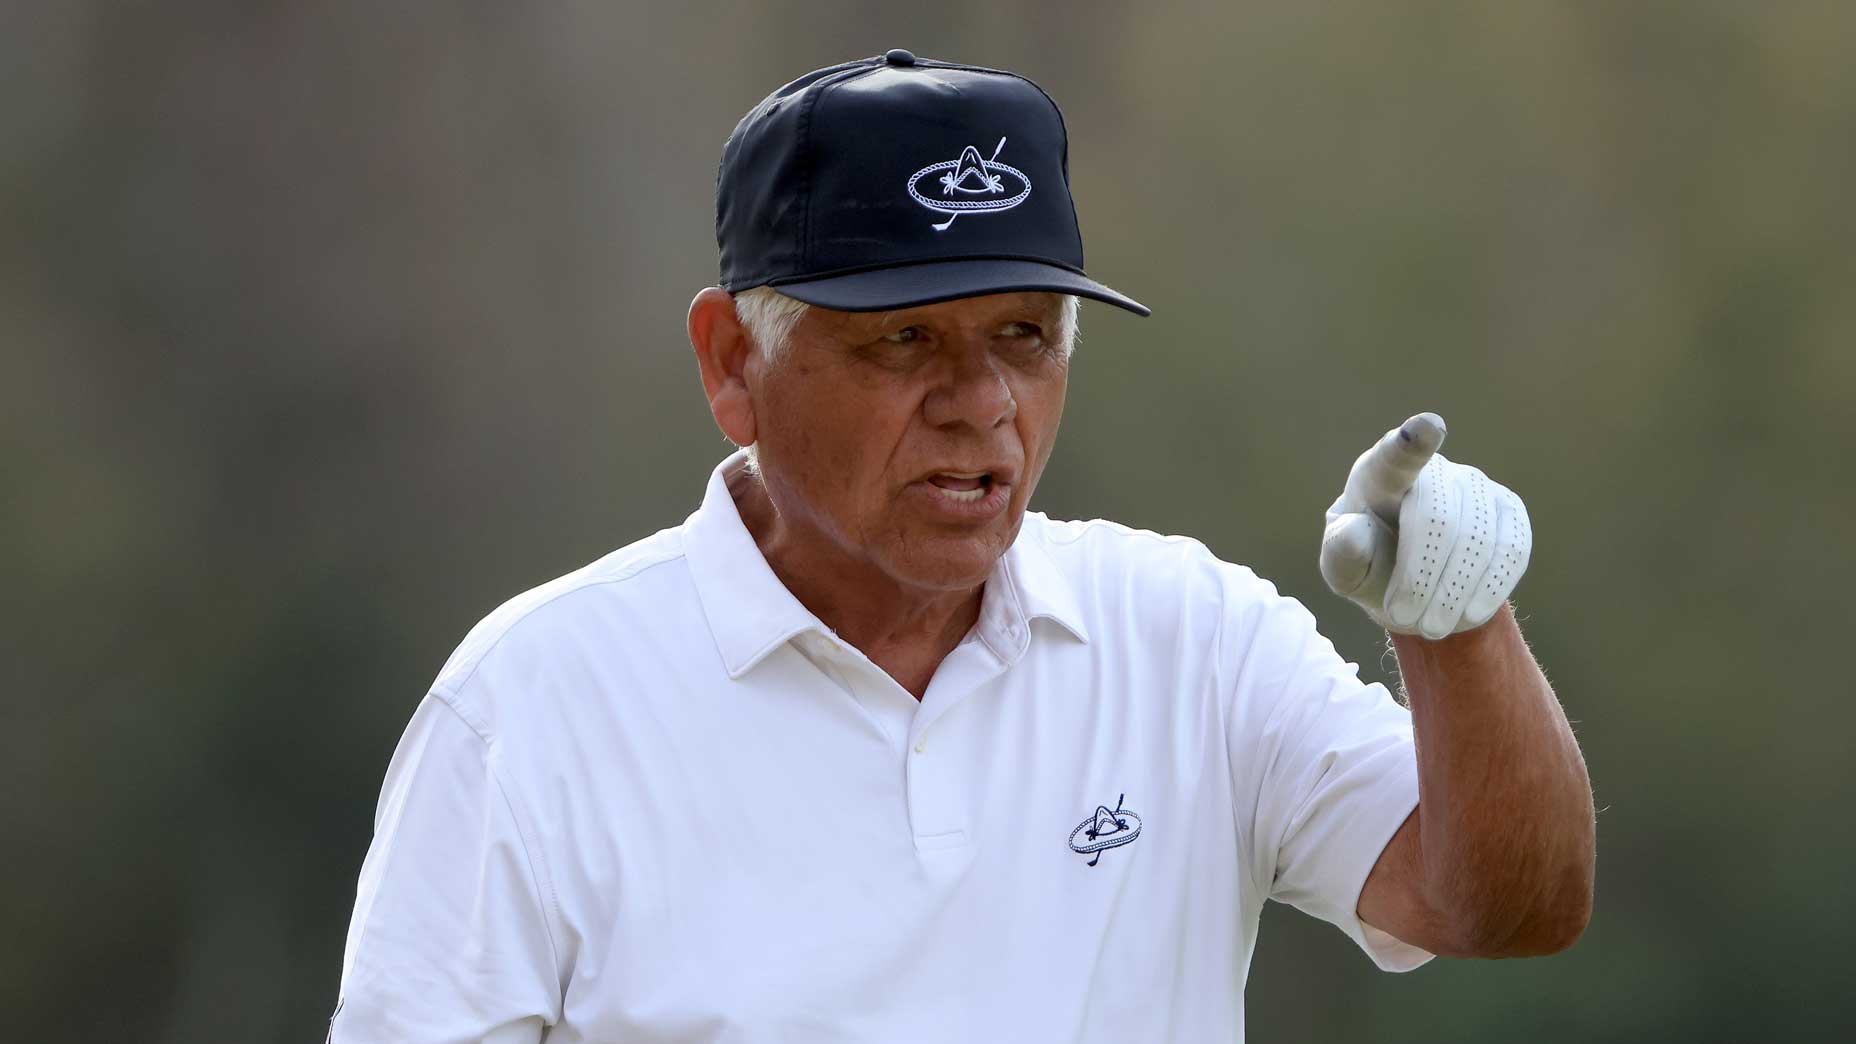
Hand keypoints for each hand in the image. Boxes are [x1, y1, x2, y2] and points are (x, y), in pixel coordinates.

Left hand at [1319, 413, 1531, 639]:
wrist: (1413, 584)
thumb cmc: (1369, 566)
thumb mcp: (1343, 569)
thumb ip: (1342, 552)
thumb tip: (1358, 530)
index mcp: (1382, 474)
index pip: (1396, 456)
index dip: (1412, 443)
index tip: (1426, 428)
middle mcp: (1434, 470)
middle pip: (1439, 519)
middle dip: (1422, 577)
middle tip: (1403, 618)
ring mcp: (1475, 486)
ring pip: (1479, 539)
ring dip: (1454, 592)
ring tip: (1430, 625)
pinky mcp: (1508, 511)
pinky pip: (1513, 549)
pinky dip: (1490, 588)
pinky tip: (1467, 612)